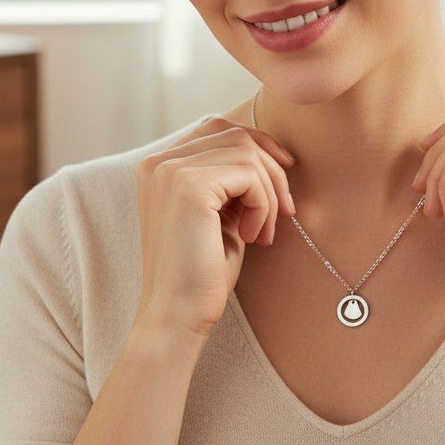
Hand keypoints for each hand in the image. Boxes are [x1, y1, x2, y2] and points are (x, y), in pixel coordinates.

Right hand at [134, 116, 296, 341]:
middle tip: (285, 212)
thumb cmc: (201, 273)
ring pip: (247, 153)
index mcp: (159, 167)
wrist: (177, 315)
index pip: (217, 129)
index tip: (285, 170)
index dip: (257, 144)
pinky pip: (249, 175)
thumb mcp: (218, 215)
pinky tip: (252, 236)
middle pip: (236, 136)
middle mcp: (159, 162)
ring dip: (268, 194)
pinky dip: (263, 205)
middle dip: (271, 170)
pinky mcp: (189, 186)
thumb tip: (272, 154)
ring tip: (262, 233)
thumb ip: (230, 181)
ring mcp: (171, 171)